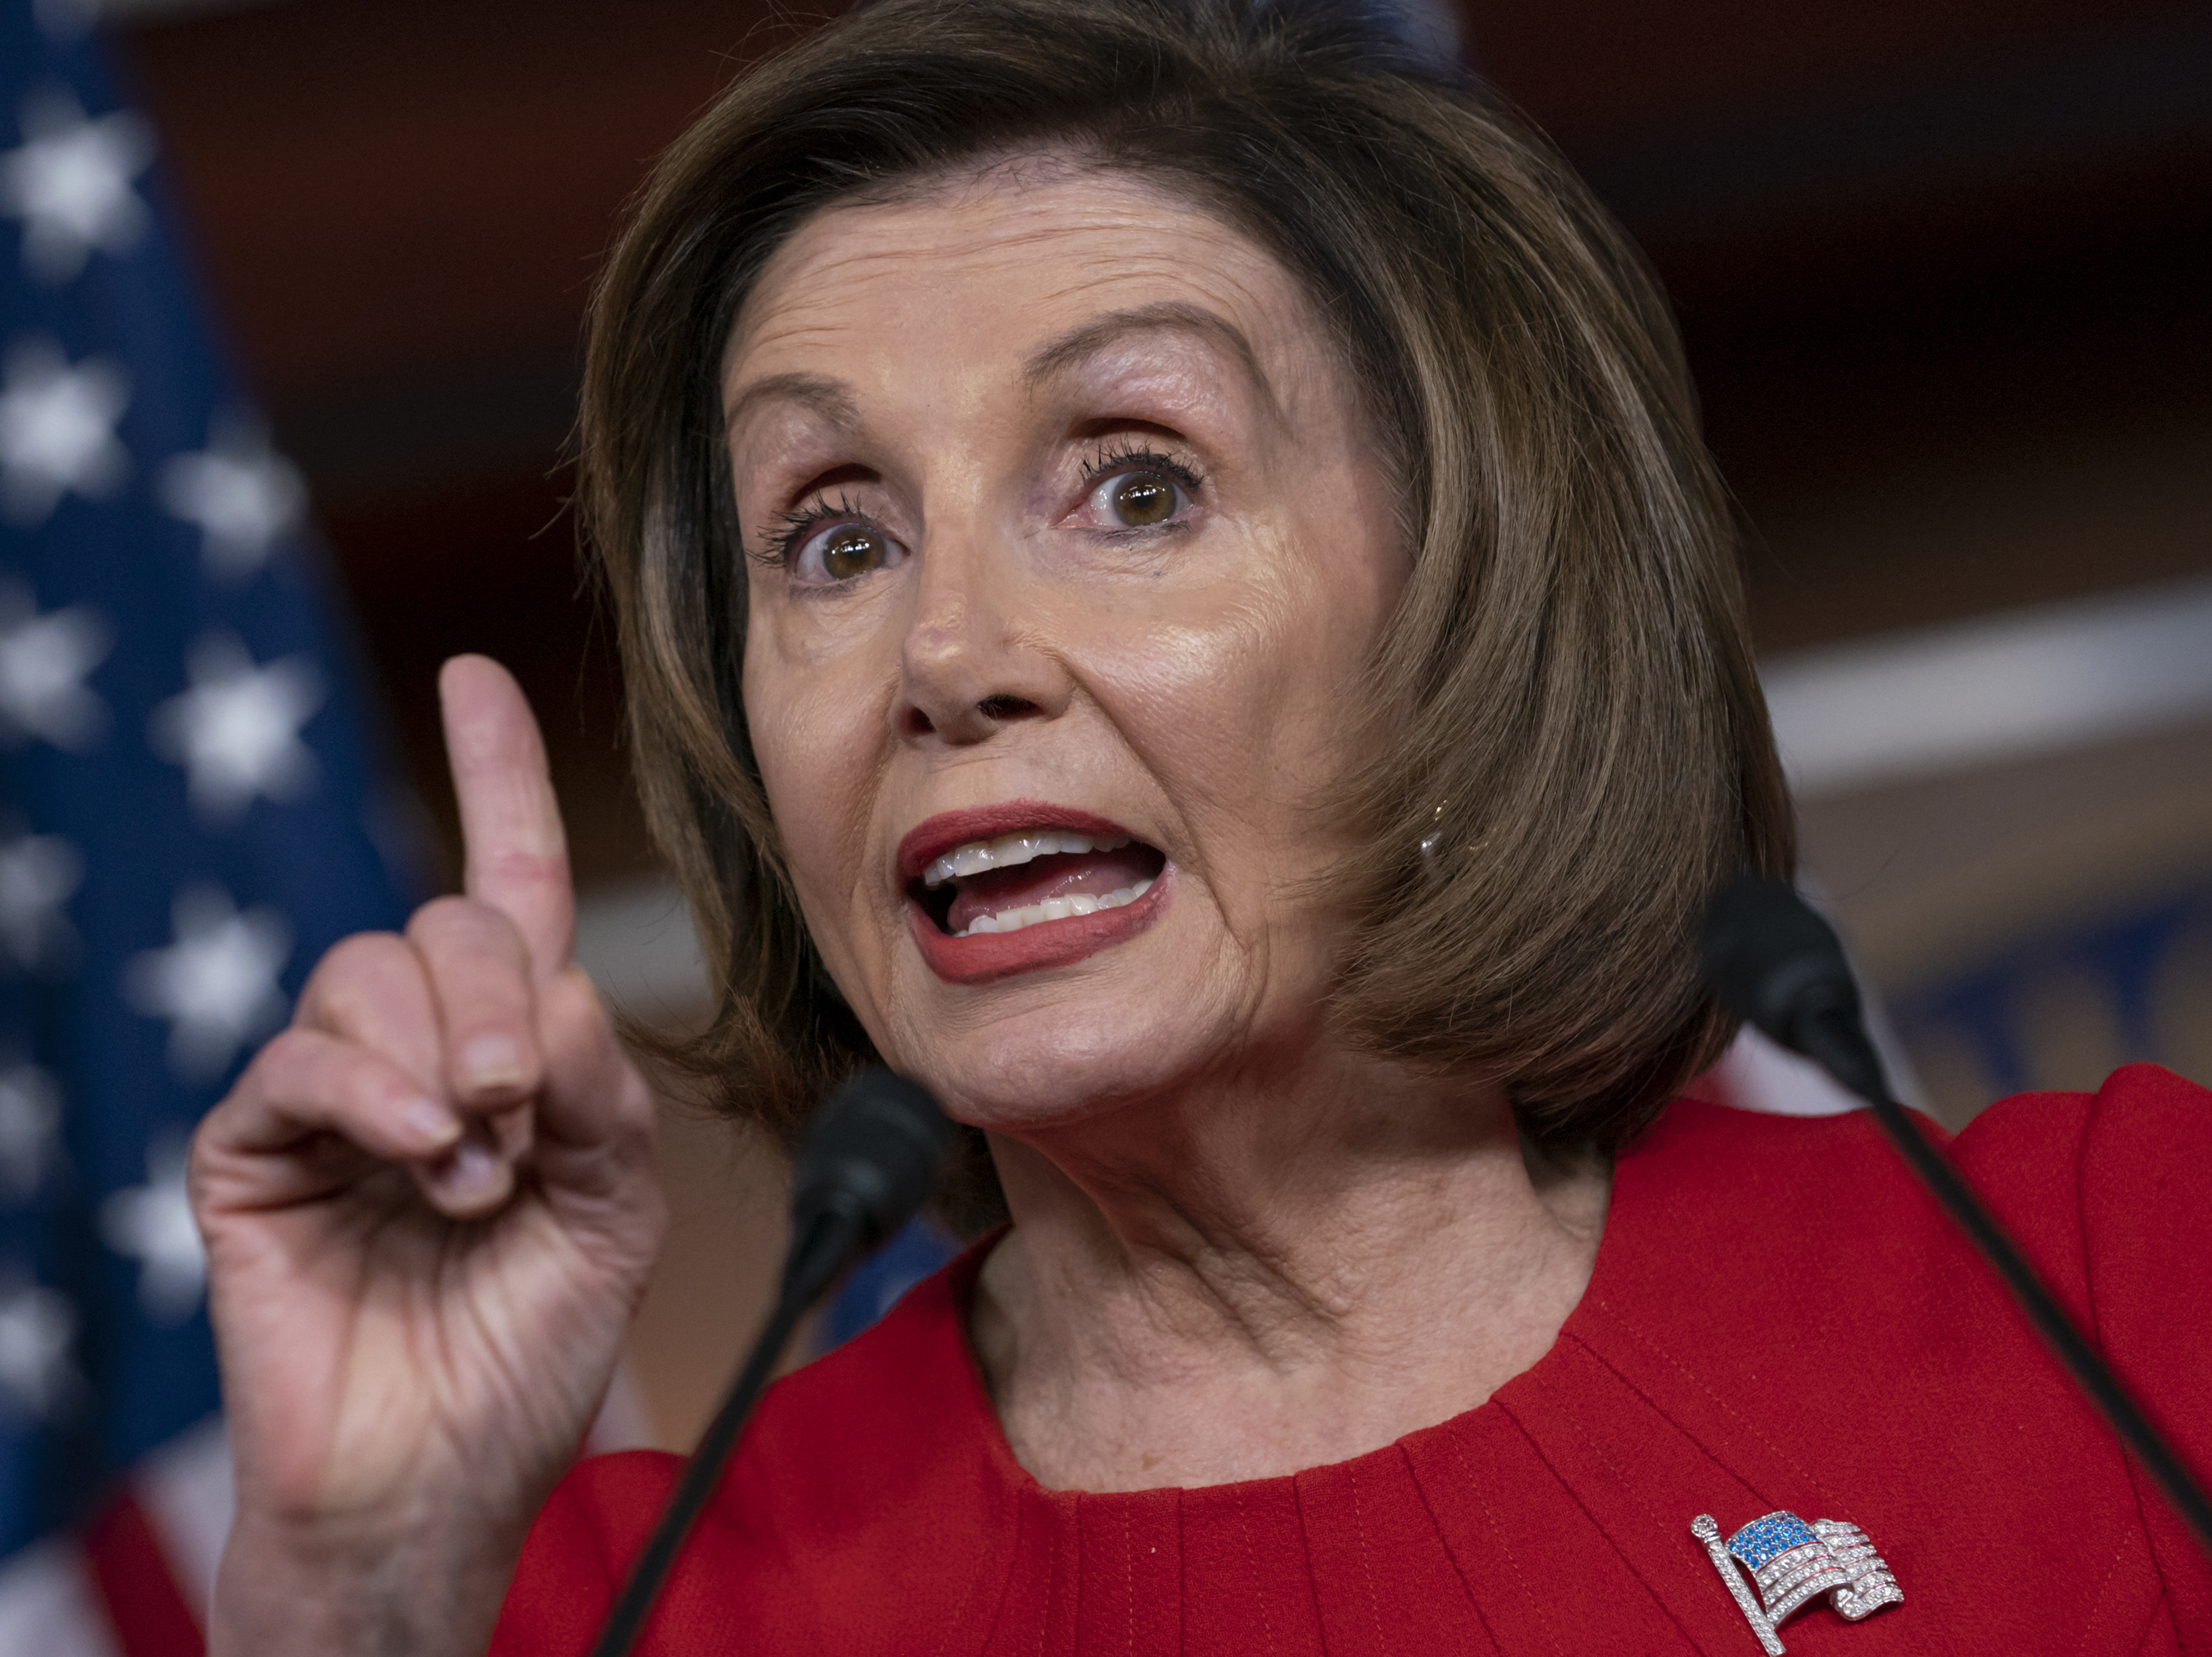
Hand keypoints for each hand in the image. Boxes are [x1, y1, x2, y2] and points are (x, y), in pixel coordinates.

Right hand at [193, 656, 667, 1656]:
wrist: (444, 1476)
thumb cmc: (530, 1349)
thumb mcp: (615, 1212)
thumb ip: (602, 1092)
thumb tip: (550, 989)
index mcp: (512, 1052)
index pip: (503, 884)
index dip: (494, 777)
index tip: (476, 680)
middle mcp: (419, 1053)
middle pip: (447, 923)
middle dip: (498, 999)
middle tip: (521, 1108)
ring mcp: (332, 1098)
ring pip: (369, 974)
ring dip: (443, 1057)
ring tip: (475, 1166)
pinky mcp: (257, 1151)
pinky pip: (299, 1060)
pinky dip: (371, 1092)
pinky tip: (420, 1151)